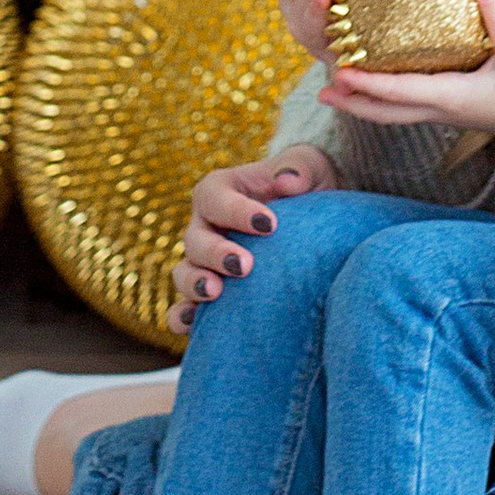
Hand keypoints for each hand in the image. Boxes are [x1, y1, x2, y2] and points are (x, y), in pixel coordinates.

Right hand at [168, 145, 338, 333]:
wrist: (310, 218)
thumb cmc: (305, 185)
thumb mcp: (308, 168)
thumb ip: (299, 170)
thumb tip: (290, 181)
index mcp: (220, 191)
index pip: (215, 197)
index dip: (235, 211)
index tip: (269, 224)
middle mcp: (205, 226)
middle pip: (195, 239)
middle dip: (216, 253)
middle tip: (245, 266)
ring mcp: (204, 261)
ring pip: (185, 273)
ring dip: (195, 284)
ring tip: (216, 293)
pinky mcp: (212, 291)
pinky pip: (186, 307)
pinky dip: (183, 317)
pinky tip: (194, 325)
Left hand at [316, 0, 494, 148]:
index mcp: (450, 97)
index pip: (400, 92)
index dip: (369, 84)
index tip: (341, 73)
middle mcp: (437, 108)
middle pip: (383, 112)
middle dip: (352, 102)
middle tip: (321, 90)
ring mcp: (437, 110)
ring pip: (389, 111)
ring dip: (360, 101)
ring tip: (331, 87)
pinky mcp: (441, 106)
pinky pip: (400, 104)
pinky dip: (378, 96)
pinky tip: (366, 80)